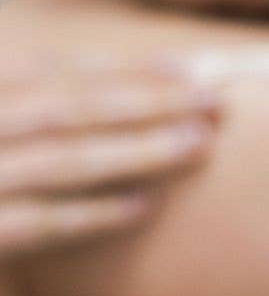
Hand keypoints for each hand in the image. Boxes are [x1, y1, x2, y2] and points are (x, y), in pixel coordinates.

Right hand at [0, 53, 218, 258]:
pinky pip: (35, 225)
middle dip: (149, 101)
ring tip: (199, 144)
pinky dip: (90, 214)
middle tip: (217, 102)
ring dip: (136, 151)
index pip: (54, 73)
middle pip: (69, 109)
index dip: (123, 70)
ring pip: (63, 161)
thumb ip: (23, 107)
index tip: (188, 70)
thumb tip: (106, 89)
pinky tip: (144, 208)